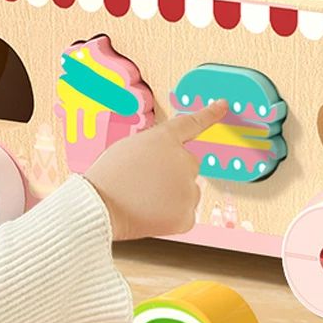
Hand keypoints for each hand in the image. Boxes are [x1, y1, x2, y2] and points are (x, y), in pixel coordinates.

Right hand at [84, 99, 228, 241]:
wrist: (99, 207)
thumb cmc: (107, 177)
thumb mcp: (130, 147)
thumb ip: (156, 149)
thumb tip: (169, 163)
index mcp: (166, 139)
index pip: (192, 123)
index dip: (210, 113)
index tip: (223, 105)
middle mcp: (184, 160)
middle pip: (189, 165)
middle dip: (173, 173)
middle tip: (145, 182)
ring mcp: (188, 189)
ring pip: (187, 191)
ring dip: (171, 195)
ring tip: (142, 198)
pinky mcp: (187, 215)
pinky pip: (184, 214)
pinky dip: (170, 217)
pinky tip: (150, 214)